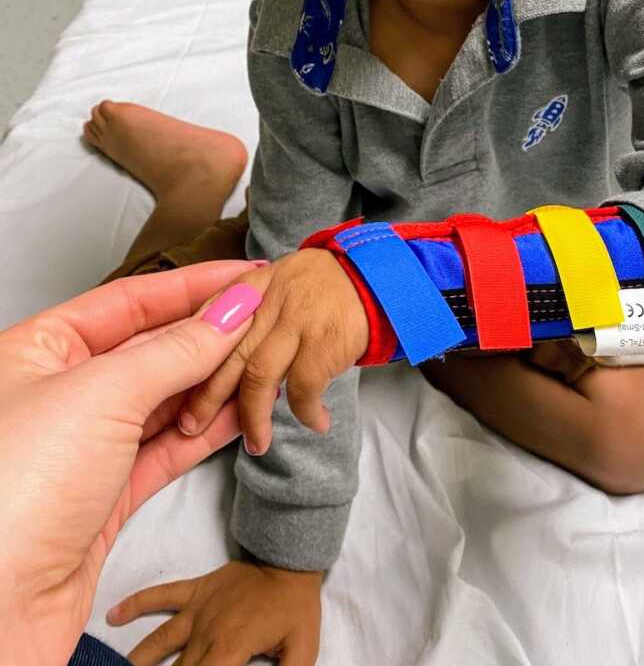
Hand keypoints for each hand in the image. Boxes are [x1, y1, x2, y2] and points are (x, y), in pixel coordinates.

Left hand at [0, 260, 262, 665]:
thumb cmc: (12, 493)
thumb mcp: (102, 394)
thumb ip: (175, 350)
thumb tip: (229, 311)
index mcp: (37, 351)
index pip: (128, 300)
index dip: (191, 286)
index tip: (244, 277)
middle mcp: (59, 394)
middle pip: (150, 347)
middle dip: (208, 333)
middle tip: (266, 316)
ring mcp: (85, 447)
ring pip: (164, 399)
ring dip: (216, 382)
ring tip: (265, 360)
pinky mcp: (108, 497)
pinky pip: (169, 448)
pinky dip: (209, 429)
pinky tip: (243, 409)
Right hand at [108, 558, 322, 665]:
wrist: (290, 560)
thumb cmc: (296, 608)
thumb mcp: (303, 650)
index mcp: (229, 648)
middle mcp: (205, 631)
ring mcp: (197, 608)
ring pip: (160, 642)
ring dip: (139, 661)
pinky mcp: (196, 589)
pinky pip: (162, 594)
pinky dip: (136, 603)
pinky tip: (113, 615)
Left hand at [180, 249, 368, 452]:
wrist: (387, 274)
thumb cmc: (334, 287)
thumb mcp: (284, 282)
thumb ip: (251, 309)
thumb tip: (215, 350)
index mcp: (255, 283)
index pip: (207, 318)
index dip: (188, 352)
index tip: (181, 386)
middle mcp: (269, 296)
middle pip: (224, 352)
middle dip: (207, 395)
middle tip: (192, 427)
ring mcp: (296, 318)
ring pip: (257, 377)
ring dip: (253, 417)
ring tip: (257, 444)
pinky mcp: (324, 341)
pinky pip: (301, 388)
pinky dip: (304, 412)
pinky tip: (315, 423)